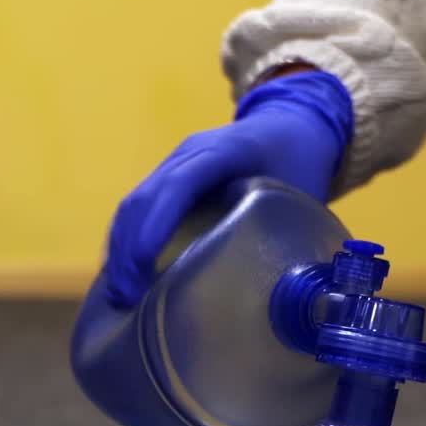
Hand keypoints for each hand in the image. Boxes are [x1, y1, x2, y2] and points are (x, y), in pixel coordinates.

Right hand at [103, 70, 353, 307]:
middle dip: (128, 250)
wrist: (292, 122)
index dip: (156, 224)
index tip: (142, 268)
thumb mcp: (307, 193)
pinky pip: (135, 211)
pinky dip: (125, 246)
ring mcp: (173, 165)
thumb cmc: (300, 160)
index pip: (181, 183)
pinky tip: (124, 279)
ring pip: (132, 206)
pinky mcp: (165, 181)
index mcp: (228, 149)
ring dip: (119, 252)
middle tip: (126, 299)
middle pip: (144, 198)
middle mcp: (190, 153)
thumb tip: (298, 303)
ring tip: (119, 298)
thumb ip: (296, 237)